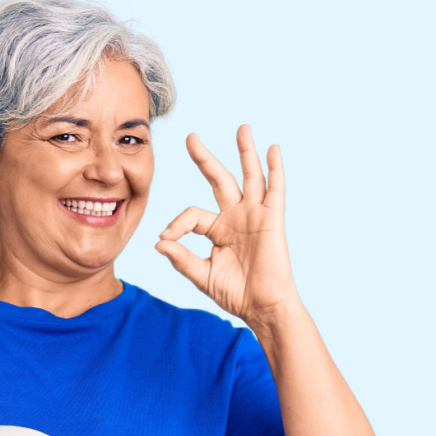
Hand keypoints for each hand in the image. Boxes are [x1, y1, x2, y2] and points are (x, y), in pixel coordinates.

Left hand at [156, 125, 300, 326]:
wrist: (262, 307)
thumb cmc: (236, 294)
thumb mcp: (202, 276)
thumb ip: (182, 259)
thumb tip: (159, 242)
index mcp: (218, 230)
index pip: (192, 215)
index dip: (177, 223)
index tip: (167, 237)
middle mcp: (235, 217)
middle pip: (219, 179)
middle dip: (204, 158)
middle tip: (190, 137)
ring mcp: (255, 215)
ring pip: (249, 176)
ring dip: (245, 152)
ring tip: (242, 128)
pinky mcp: (272, 219)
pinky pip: (275, 189)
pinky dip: (275, 169)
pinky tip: (272, 149)